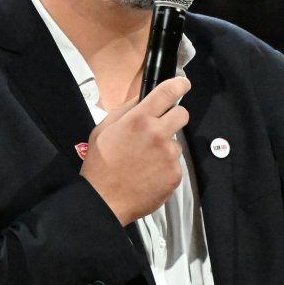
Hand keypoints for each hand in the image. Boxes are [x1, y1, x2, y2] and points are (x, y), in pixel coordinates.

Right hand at [80, 76, 190, 225]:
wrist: (104, 200)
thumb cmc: (100, 166)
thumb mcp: (103, 129)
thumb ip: (125, 110)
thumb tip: (141, 98)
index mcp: (139, 119)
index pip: (168, 92)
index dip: (179, 85)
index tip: (183, 84)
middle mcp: (157, 134)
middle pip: (182, 114)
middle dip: (174, 117)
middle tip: (160, 128)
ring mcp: (168, 155)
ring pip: (176, 143)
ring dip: (165, 148)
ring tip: (145, 161)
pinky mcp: (175, 174)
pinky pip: (175, 164)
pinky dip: (165, 168)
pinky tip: (148, 174)